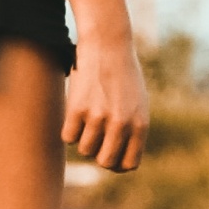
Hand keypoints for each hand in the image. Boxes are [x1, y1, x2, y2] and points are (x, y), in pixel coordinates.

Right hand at [62, 33, 148, 172]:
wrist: (108, 44)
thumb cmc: (124, 74)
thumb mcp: (138, 103)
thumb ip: (132, 131)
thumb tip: (119, 162)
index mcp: (140, 125)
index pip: (128, 164)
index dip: (117, 164)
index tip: (109, 154)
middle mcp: (121, 124)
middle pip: (105, 162)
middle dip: (98, 155)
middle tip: (95, 140)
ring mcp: (98, 117)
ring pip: (84, 150)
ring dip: (83, 139)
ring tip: (87, 119)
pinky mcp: (77, 109)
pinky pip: (68, 137)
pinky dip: (69, 129)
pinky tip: (75, 112)